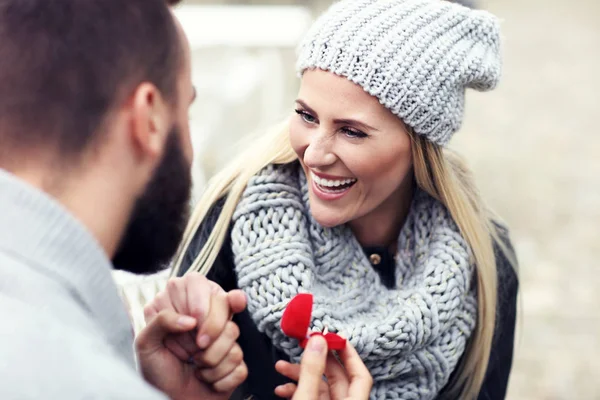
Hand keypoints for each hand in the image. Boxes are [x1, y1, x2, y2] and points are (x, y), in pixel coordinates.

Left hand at [136, 273, 247, 399]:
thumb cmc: (156, 372)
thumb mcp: (146, 343)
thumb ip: (161, 320)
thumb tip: (190, 319)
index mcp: (182, 305)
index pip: (198, 282)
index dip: (200, 300)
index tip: (193, 322)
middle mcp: (205, 316)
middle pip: (224, 303)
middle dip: (211, 330)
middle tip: (196, 348)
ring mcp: (223, 336)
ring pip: (233, 333)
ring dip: (211, 359)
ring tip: (196, 366)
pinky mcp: (236, 359)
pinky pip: (239, 361)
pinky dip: (220, 377)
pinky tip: (207, 378)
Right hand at [274, 335, 372, 399]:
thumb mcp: (306, 398)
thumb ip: (312, 371)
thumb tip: (318, 341)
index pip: (360, 375)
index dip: (349, 354)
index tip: (334, 338)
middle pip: (337, 378)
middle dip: (317, 360)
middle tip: (304, 346)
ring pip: (320, 387)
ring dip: (300, 375)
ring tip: (281, 367)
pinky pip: (311, 397)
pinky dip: (297, 389)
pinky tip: (282, 389)